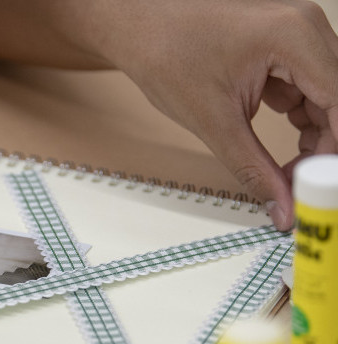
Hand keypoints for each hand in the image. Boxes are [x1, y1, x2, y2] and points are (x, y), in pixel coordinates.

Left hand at [95, 0, 337, 229]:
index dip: (334, 149)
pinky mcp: (281, 43)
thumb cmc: (165, 55)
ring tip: (288, 170)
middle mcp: (303, 26)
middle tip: (302, 184)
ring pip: (326, 93)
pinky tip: (282, 144)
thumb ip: (254, 168)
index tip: (321, 185)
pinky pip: (307, 83)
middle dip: (326, 144)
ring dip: (315, 133)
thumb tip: (283, 206)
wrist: (136, 25)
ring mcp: (294, 32)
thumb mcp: (214, 122)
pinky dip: (299, 116)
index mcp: (294, 36)